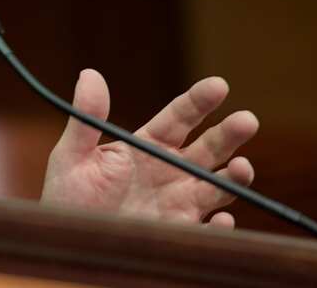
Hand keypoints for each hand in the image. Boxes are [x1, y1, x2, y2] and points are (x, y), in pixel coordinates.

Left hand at [40, 69, 258, 226]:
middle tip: (247, 120)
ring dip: (234, 177)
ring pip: (217, 187)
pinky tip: (221, 219)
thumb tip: (89, 74)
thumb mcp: (74, 154)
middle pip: (208, 148)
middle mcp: (169, 171)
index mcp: (146, 146)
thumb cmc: (69, 197)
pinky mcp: (180, 233)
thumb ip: (87, 117)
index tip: (220, 85)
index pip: (179, 118)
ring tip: (241, 168)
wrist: (71, 242)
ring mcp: (178, 202)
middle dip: (229, 134)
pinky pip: (208, 231)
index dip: (199, 101)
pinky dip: (220, 226)